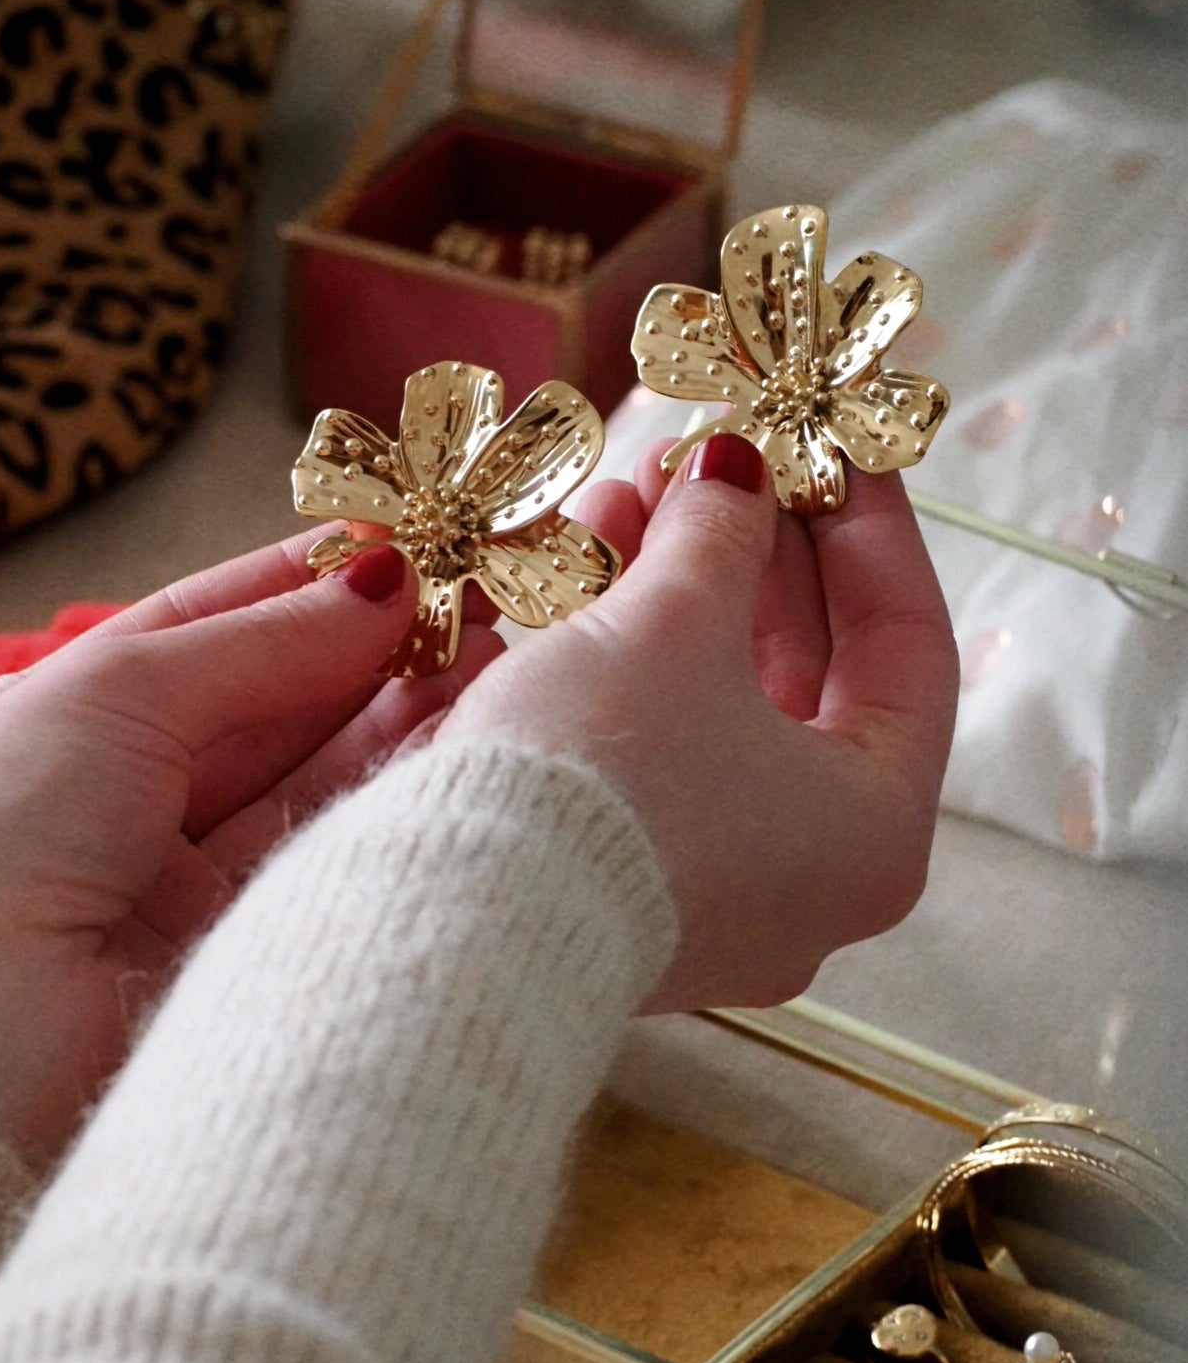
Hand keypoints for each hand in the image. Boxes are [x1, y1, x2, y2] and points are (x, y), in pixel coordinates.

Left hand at [0, 530, 513, 1169]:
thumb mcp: (120, 691)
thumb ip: (265, 640)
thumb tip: (386, 577)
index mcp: (81, 714)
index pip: (220, 626)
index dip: (314, 582)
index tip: (414, 543)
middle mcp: (142, 794)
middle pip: (286, 703)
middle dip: (380, 647)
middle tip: (484, 599)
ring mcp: (196, 880)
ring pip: (322, 779)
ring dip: (406, 716)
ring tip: (492, 658)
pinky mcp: (247, 954)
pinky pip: (334, 858)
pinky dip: (397, 800)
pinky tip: (463, 743)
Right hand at [434, 432, 958, 1010]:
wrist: (452, 918)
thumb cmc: (602, 775)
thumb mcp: (671, 624)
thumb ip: (720, 530)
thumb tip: (734, 467)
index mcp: (877, 829)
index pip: (909, 646)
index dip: (872, 527)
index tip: (835, 444)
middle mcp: (819, 879)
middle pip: (815, 679)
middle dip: (760, 555)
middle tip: (726, 461)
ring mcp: (728, 897)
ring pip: (732, 712)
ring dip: (690, 598)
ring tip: (639, 493)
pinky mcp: (641, 897)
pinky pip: (672, 755)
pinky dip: (646, 665)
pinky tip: (596, 573)